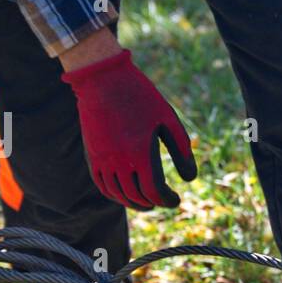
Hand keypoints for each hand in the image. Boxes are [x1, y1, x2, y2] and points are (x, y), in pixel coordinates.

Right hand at [60, 47, 195, 210]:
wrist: (102, 79)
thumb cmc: (141, 96)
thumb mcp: (168, 119)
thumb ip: (182, 150)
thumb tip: (190, 179)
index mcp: (140, 152)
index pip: (154, 191)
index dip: (167, 200)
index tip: (175, 199)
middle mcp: (119, 161)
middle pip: (137, 196)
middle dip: (153, 203)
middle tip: (164, 200)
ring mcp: (102, 160)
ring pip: (118, 195)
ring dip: (134, 203)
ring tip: (147, 202)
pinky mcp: (92, 156)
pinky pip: (102, 185)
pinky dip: (115, 195)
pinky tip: (126, 195)